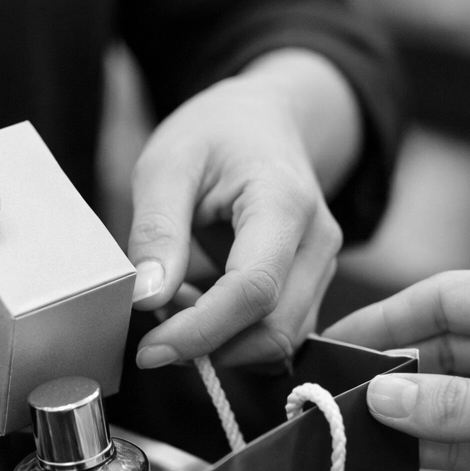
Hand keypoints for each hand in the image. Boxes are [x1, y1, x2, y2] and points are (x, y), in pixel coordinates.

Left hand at [129, 50, 357, 368]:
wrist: (263, 120)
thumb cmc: (214, 135)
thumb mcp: (167, 165)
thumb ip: (157, 231)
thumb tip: (147, 298)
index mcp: (284, 203)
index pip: (253, 290)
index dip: (200, 331)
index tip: (150, 350)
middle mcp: (318, 242)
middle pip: (274, 329)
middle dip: (208, 345)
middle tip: (156, 322)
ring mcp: (322, 268)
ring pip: (279, 341)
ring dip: (221, 344)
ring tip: (178, 302)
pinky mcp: (311, 287)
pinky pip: (277, 334)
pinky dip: (235, 337)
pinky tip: (203, 306)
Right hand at [325, 270, 469, 470]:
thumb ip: (454, 405)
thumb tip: (381, 395)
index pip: (446, 299)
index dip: (389, 317)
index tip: (339, 339)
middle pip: (437, 347)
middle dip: (389, 368)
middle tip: (334, 389)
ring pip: (440, 395)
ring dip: (399, 410)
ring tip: (347, 420)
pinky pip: (452, 438)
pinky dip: (419, 444)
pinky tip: (384, 448)